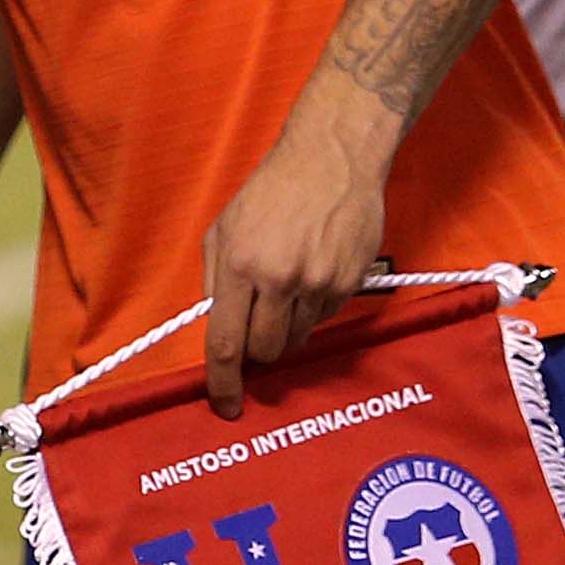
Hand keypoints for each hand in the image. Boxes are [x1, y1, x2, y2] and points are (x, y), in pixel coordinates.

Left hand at [198, 101, 388, 419]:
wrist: (332, 159)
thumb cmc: (271, 190)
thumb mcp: (224, 227)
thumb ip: (216, 279)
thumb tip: (216, 324)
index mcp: (241, 265)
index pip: (226, 343)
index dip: (222, 383)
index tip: (224, 405)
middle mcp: (280, 280)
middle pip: (265, 351)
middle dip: (257, 349)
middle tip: (257, 322)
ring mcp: (318, 283)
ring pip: (296, 339)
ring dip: (286, 328)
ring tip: (286, 286)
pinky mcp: (348, 283)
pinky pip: (324, 320)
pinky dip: (312, 310)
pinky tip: (311, 274)